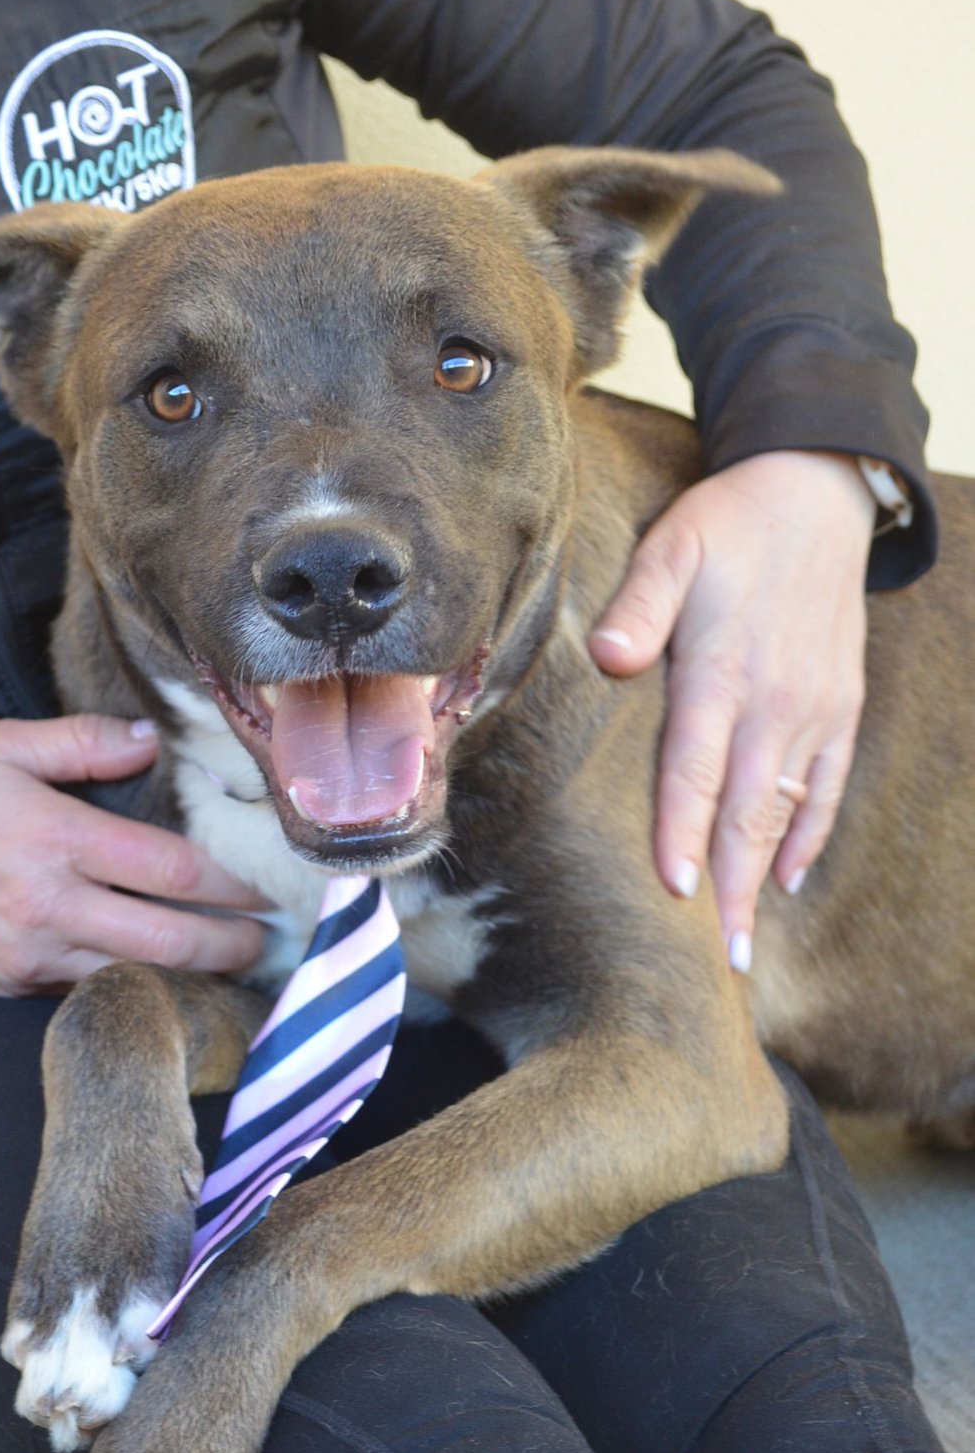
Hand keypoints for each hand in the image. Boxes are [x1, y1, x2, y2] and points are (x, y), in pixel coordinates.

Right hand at [0, 714, 267, 988]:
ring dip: (192, 975)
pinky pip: (92, 990)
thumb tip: (150, 739)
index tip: (260, 886)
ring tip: (234, 963)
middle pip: (168, 938)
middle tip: (266, 938)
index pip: (168, 869)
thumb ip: (80, 741)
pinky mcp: (18, 987)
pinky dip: (137, 985)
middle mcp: (50, 906)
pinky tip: (168, 976)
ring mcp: (34, 956)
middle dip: (229, 943)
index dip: (228, 883)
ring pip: (137, 976)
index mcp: (53, 839)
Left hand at [588, 451, 875, 969]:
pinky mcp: (840, 707)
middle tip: (719, 960)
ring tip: (745, 942)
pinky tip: (785, 877)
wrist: (817, 491)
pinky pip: (826, 786)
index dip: (683, 833)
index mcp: (725, 672)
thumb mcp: (673, 546)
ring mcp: (815, 710)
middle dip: (731, 889)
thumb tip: (611, 654)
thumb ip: (640, 604)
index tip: (675, 891)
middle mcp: (775, 703)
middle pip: (746, 812)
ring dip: (764, 878)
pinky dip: (807, 835)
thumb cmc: (728, 524)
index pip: (696, 770)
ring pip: (786, 811)